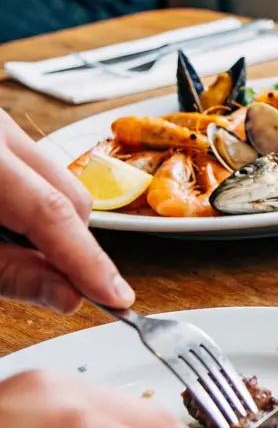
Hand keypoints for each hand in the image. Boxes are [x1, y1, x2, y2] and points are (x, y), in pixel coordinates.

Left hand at [0, 110, 133, 312]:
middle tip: (54, 285)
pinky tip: (8, 223)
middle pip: (72, 199)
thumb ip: (13, 275)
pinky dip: (36, 208)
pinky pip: (44, 176)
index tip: (116, 298)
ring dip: (53, 227)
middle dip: (70, 247)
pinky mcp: (8, 137)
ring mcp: (6, 130)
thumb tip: (71, 297)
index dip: (89, 261)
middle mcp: (2, 134)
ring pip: (63, 187)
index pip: (55, 213)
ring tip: (10, 245)